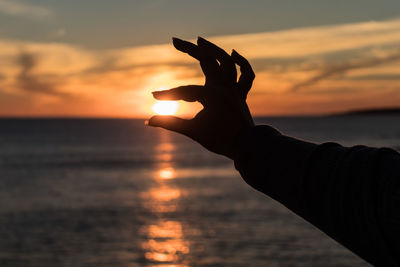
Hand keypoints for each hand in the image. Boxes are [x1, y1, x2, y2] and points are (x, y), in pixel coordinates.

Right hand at [147, 37, 254, 158]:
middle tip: (174, 40)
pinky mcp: (240, 93)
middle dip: (190, 49)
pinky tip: (233, 53)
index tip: (153, 96)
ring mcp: (234, 89)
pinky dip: (242, 63)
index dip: (169, 94)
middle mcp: (224, 87)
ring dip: (213, 49)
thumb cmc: (220, 141)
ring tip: (199, 40)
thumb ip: (171, 123)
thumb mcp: (193, 131)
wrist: (247, 148)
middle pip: (207, 60)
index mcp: (212, 96)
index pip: (185, 90)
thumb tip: (148, 121)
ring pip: (226, 62)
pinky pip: (245, 74)